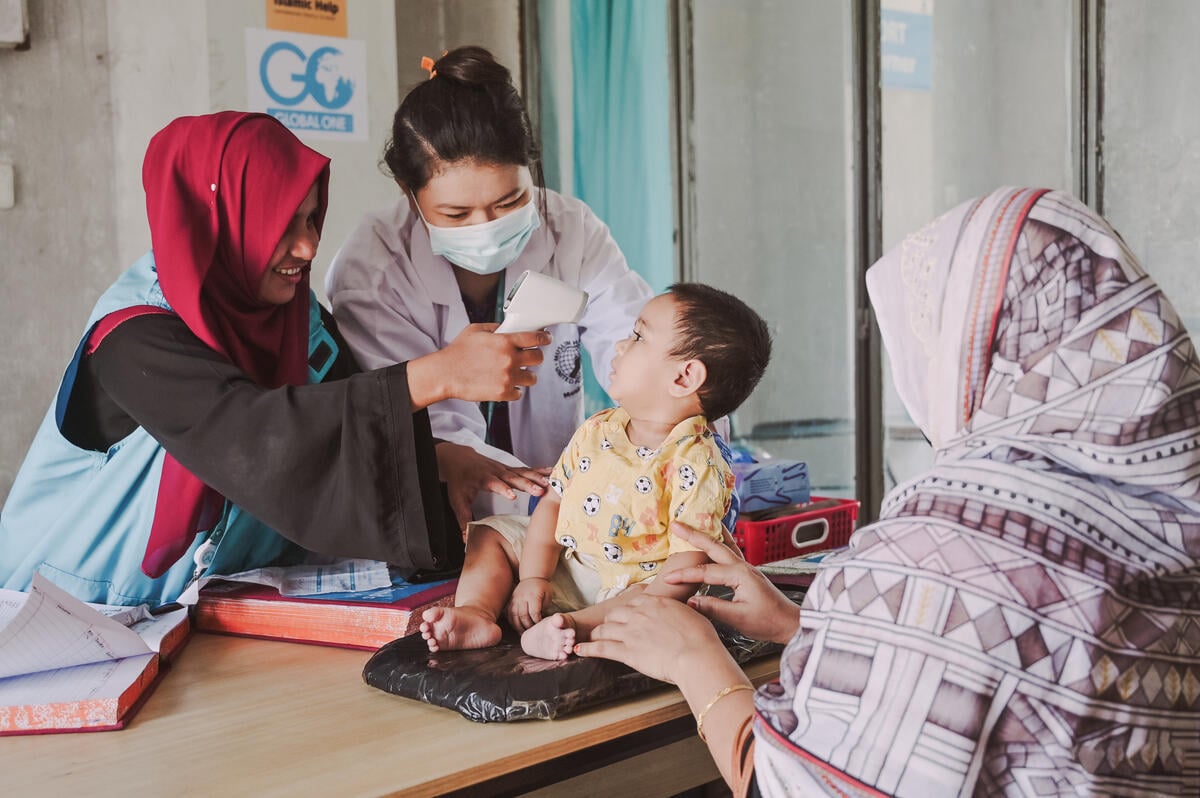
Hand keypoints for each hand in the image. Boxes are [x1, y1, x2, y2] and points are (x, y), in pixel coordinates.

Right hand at [408, 324, 549, 407]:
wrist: (445, 374)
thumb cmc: (457, 352)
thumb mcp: (475, 330)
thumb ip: (495, 327)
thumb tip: (506, 327)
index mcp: (505, 341)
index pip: (535, 338)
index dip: (544, 337)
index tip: (546, 338)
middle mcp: (509, 359)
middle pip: (539, 358)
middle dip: (536, 356)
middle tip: (530, 356)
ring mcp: (507, 377)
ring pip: (532, 377)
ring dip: (527, 374)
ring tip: (517, 372)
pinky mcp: (503, 393)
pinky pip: (519, 392)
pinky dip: (514, 389)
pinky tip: (506, 383)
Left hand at [436, 443, 550, 529]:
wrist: (459, 459)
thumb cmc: (459, 480)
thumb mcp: (457, 500)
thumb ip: (463, 518)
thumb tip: (465, 537)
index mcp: (483, 479)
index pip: (495, 484)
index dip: (503, 489)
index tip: (513, 496)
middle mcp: (496, 472)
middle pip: (514, 478)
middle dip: (527, 484)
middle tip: (540, 490)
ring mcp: (505, 469)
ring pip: (523, 472)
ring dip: (537, 477)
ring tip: (550, 483)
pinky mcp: (510, 468)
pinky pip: (526, 470)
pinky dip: (539, 471)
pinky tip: (551, 472)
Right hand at [507, 577, 552, 631]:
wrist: (532, 577)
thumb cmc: (543, 587)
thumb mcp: (548, 595)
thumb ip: (544, 607)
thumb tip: (540, 621)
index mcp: (533, 595)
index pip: (534, 612)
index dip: (537, 622)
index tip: (540, 627)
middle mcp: (522, 597)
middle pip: (523, 616)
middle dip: (528, 626)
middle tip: (532, 632)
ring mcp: (514, 599)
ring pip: (514, 616)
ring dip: (519, 627)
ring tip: (524, 633)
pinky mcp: (510, 601)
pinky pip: (509, 614)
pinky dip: (513, 623)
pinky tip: (517, 628)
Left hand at [574, 594, 726, 683]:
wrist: (696, 656)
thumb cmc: (701, 638)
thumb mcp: (693, 614)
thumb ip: (682, 611)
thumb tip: (688, 608)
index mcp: (655, 602)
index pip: (632, 601)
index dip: (627, 609)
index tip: (625, 615)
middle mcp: (638, 613)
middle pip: (614, 613)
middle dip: (610, 621)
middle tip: (608, 628)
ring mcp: (630, 632)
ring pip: (604, 629)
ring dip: (597, 634)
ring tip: (592, 638)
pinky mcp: (626, 651)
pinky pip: (600, 648)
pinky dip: (588, 648)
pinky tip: (580, 649)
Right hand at [663, 522, 800, 644]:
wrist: (788, 623)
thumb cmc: (768, 621)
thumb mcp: (739, 618)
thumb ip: (714, 608)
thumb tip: (690, 601)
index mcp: (740, 575)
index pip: (705, 572)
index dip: (685, 575)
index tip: (668, 578)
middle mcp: (742, 566)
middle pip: (713, 546)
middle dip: (693, 535)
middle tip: (676, 524)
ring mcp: (745, 567)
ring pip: (722, 544)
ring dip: (707, 533)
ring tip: (695, 521)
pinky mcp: (747, 571)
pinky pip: (731, 549)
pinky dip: (721, 539)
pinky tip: (717, 534)